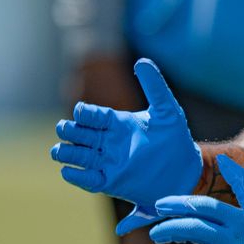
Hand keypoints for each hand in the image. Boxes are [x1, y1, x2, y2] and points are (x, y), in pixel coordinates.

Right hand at [51, 58, 201, 234]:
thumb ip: (155, 86)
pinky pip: (88, 179)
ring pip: (79, 156)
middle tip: (64, 129)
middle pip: (81, 134)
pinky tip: (68, 172)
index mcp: (119, 123)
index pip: (95, 116)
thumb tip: (142, 61)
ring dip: (67, 153)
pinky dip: (77, 176)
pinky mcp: (111, 182)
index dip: (86, 114)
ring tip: (58, 152)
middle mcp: (109, 141)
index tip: (80, 112)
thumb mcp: (167, 110)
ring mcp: (108, 162)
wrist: (185, 170)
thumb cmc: (176, 138)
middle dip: (70, 131)